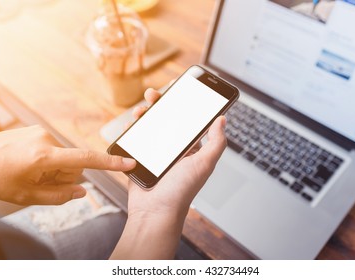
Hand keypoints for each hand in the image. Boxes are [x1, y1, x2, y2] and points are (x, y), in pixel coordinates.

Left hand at [0, 126, 135, 204]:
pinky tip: (29, 162)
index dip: (110, 163)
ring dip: (55, 168)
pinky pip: (55, 148)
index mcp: (44, 157)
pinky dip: (49, 159)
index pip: (86, 160)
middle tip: (39, 182)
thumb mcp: (26, 196)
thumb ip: (59, 196)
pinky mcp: (38, 129)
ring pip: (65, 157)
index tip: (129, 163)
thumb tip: (81, 191)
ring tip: (30, 171)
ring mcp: (41, 132)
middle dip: (63, 176)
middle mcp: (46, 139)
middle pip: (74, 165)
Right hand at [112, 88, 226, 258]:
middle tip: (154, 95)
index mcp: (190, 149)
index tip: (178, 90)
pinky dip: (132, 130)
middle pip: (166, 120)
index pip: (188, 121)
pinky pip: (135, 140)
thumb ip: (216, 142)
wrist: (155, 213)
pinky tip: (131, 123)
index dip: (183, 104)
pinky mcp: (140, 159)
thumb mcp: (204, 164)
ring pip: (149, 127)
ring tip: (141, 109)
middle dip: (160, 105)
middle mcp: (174, 150)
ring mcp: (155, 154)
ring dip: (145, 115)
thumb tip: (223, 119)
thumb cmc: (181, 191)